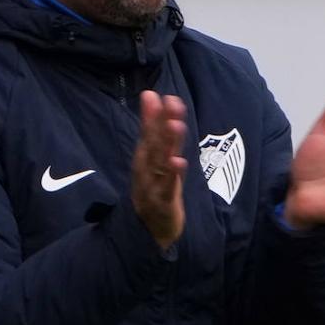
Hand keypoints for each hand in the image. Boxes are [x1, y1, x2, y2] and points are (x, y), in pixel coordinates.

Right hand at [132, 91, 187, 248]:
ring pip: (160, 163)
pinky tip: (179, 162)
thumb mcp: (156, 158)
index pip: (148, 133)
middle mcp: (146, 169)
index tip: (153, 94)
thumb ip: (156, 129)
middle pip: (154, 144)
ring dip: (167, 144)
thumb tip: (152, 96)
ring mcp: (153, 186)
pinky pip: (168, 188)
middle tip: (169, 104)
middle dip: (160, 123)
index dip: (152, 114)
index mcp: (145, 158)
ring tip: (175, 125)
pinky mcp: (163, 203)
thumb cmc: (155, 187)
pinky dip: (172, 176)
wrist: (150, 229)